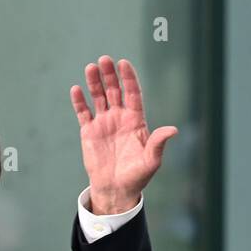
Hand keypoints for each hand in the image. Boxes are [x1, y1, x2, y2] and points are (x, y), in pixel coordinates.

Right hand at [70, 55, 177, 212]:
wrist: (117, 190)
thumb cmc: (137, 176)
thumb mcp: (151, 161)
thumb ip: (158, 143)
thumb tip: (174, 130)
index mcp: (135, 121)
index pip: (133, 94)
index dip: (129, 79)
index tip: (124, 64)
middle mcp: (120, 118)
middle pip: (115, 90)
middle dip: (110, 75)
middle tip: (104, 60)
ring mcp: (104, 123)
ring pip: (98, 97)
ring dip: (94, 82)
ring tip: (91, 67)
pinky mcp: (89, 131)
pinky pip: (83, 112)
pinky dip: (79, 101)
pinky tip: (77, 89)